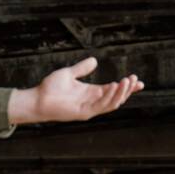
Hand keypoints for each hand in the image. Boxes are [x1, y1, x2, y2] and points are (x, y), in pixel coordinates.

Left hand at [8, 57, 142, 123]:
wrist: (37, 99)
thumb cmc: (50, 88)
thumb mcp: (69, 73)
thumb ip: (82, 68)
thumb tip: (95, 60)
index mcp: (91, 93)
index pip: (114, 90)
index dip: (126, 86)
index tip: (137, 80)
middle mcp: (93, 102)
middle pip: (116, 97)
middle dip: (127, 90)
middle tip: (136, 80)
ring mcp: (89, 109)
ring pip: (112, 103)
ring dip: (121, 93)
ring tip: (128, 81)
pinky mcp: (84, 113)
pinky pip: (100, 105)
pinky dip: (108, 97)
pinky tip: (114, 86)